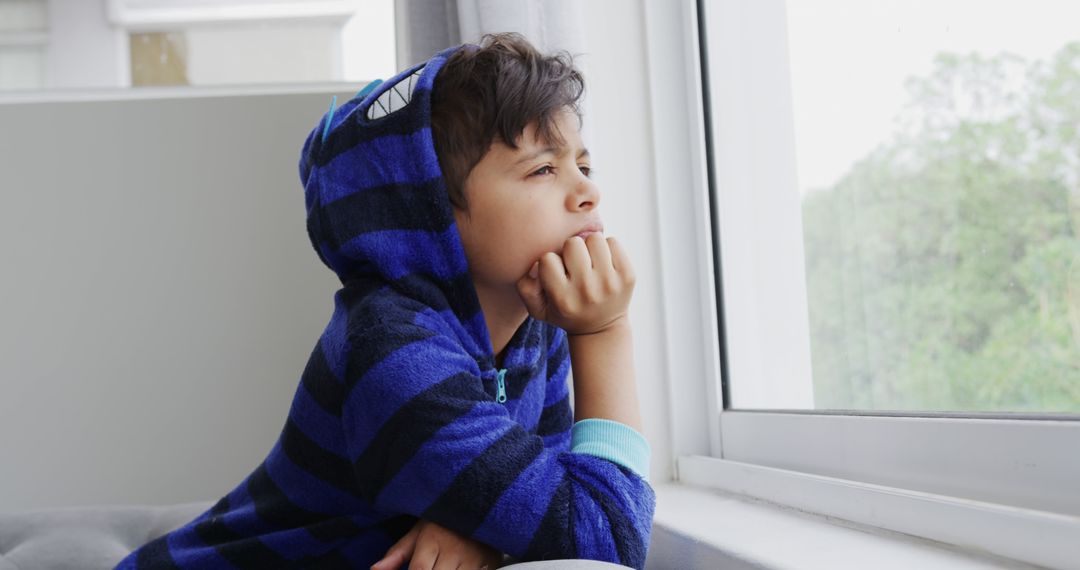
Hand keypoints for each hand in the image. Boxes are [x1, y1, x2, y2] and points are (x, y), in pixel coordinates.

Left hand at [371, 519, 502, 569]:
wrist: (481, 501)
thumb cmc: (444, 520)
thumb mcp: (418, 531)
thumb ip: (397, 554)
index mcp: (432, 540)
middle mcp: (454, 550)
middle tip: (431, 566)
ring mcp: (474, 558)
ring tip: (442, 566)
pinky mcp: (491, 564)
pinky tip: (458, 569)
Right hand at [516, 234, 634, 335]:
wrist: (602, 328)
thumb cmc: (566, 312)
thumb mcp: (538, 309)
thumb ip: (525, 287)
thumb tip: (536, 265)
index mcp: (564, 299)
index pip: (547, 259)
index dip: (550, 263)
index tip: (558, 274)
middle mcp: (588, 291)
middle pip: (573, 243)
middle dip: (571, 251)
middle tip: (575, 266)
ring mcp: (611, 283)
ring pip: (594, 238)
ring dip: (590, 247)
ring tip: (589, 262)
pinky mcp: (628, 275)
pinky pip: (613, 242)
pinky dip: (607, 248)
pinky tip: (604, 264)